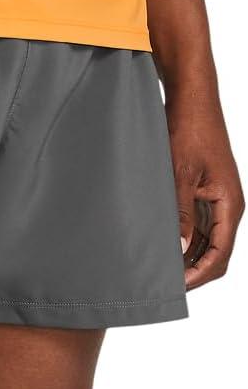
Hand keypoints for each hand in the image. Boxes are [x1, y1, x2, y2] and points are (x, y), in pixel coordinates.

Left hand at [169, 96, 243, 290]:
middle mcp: (228, 206)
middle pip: (216, 254)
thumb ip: (181, 214)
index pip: (220, 254)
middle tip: (164, 285)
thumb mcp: (180, 175)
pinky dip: (185, 241)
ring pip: (208, 243)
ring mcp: (218, 202)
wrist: (191, 101)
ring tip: (160, 270)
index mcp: (230, 204)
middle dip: (194, 272)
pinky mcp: (206, 195)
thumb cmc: (188, 131)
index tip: (176, 288)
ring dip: (188, 258)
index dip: (199, 275)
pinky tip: (163, 247)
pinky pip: (200, 228)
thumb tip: (182, 249)